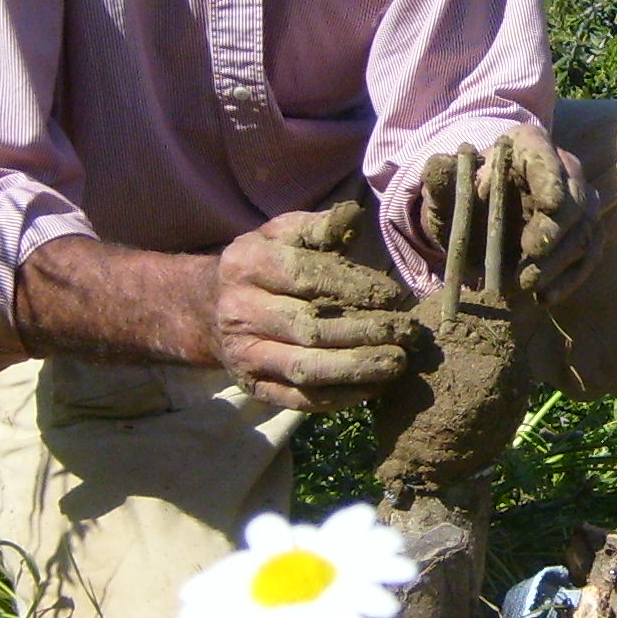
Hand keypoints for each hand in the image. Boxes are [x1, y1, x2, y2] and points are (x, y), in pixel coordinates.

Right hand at [213, 203, 420, 410]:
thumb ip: (319, 226)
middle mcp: (240, 312)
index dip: (354, 288)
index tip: (394, 296)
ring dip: (357, 368)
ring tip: (398, 362)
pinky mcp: (253, 387)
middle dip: (366, 331)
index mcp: (246, 265)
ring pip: (305, 368)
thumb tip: (354, 217)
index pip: (306, 277)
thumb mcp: (282, 234)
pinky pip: (299, 400)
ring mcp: (244, 354)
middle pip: (309, 327)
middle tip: (408, 332)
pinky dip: (339, 397)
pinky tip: (374, 387)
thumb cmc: (263, 267)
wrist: (208, 309)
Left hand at [417, 127, 601, 301]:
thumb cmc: (464, 196)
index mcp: (528, 144)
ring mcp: (580, 201)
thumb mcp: (446, 190)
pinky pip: (589, 256)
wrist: (478, 217)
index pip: (546, 155)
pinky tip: (544, 298)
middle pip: (574, 197)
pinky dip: (569, 280)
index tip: (549, 206)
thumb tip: (437, 164)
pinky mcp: (586, 232)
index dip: (551, 178)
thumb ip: (440, 179)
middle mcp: (563, 167)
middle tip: (531, 256)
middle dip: (554, 230)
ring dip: (558, 262)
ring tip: (527, 285)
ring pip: (585, 229)